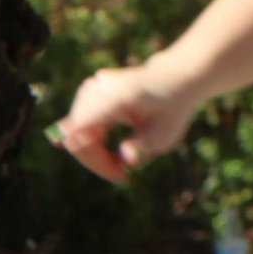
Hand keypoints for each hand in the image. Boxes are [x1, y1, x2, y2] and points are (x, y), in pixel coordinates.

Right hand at [52, 60, 205, 183]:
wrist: (176, 78)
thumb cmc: (172, 106)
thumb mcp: (165, 133)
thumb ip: (143, 148)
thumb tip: (125, 159)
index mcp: (118, 95)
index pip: (82, 134)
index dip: (94, 160)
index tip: (120, 175)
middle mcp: (99, 88)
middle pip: (77, 136)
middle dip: (96, 161)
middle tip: (122, 174)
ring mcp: (91, 88)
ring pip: (76, 133)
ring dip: (94, 153)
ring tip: (121, 163)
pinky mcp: (89, 93)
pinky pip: (81, 127)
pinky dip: (95, 143)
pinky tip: (113, 154)